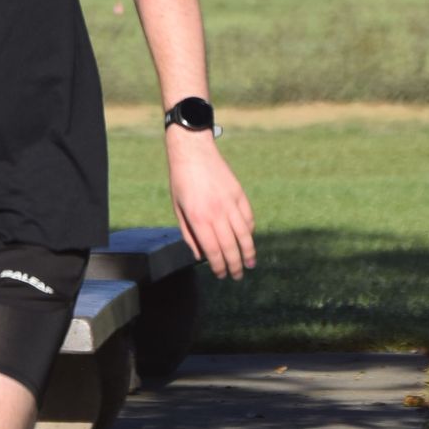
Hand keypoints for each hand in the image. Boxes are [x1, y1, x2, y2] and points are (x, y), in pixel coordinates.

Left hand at [167, 130, 255, 280]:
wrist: (193, 153)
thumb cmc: (181, 182)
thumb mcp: (178, 210)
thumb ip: (189, 235)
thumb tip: (200, 256)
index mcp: (198, 218)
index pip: (212, 250)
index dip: (219, 265)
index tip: (222, 275)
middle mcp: (216, 213)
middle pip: (230, 246)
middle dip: (234, 265)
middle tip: (237, 276)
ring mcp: (230, 203)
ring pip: (244, 234)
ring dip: (248, 252)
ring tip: (250, 264)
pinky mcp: (239, 194)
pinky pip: (248, 217)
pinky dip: (250, 231)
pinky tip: (248, 240)